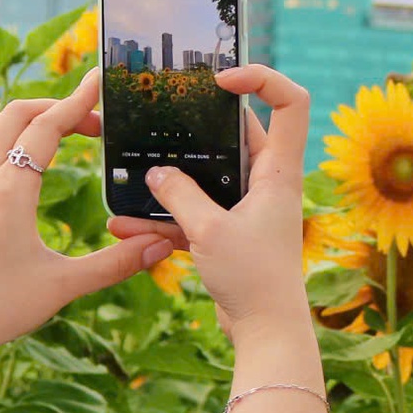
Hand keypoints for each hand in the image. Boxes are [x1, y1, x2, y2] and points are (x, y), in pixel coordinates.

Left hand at [0, 69, 170, 367]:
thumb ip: (115, 263)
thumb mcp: (64, 286)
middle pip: (17, 114)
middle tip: (90, 123)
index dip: (77, 102)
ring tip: (53, 130)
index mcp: (11, 191)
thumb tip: (160, 245)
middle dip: (57, 107)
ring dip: (22, 117)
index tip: (98, 83)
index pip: (47, 127)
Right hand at [108, 64, 314, 346]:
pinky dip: (164, 215)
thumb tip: (155, 172)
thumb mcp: (208, 231)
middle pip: (234, 134)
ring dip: (171, 178)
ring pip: (206, 175)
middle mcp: (267, 182)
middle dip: (194, 128)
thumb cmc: (253, 280)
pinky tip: (124, 223)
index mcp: (278, 171)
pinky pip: (194, 211)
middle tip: (160, 116)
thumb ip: (179, 195)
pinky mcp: (230, 231)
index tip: (222, 79)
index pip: (289, 103)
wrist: (266, 333)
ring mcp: (249, 206)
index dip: (262, 79)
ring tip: (131, 172)